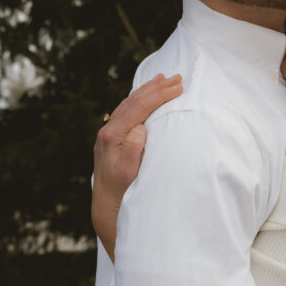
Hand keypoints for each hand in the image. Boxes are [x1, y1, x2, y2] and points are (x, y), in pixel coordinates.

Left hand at [91, 74, 182, 259]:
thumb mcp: (129, 173)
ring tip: (162, 79)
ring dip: (147, 91)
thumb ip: (133, 148)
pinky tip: (145, 97)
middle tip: (176, 77)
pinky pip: (126, 112)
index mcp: (112, 135)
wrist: (107, 207)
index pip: (139, 107)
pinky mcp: (111, 139)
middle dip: (156, 88)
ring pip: (129, 104)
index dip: (160, 95)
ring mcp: (108, 134)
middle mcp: (107, 131)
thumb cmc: (122, 192)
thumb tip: (139, 127)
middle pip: (134, 101)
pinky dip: (139, 101)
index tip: (178, 86)